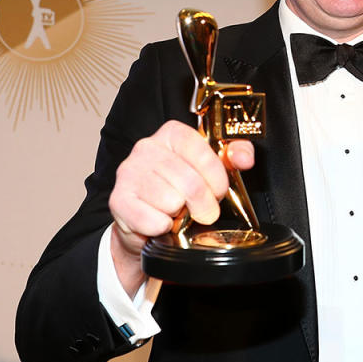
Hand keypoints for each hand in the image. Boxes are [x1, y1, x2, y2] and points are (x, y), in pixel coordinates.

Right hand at [107, 120, 253, 294]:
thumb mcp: (211, 169)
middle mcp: (146, 148)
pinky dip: (163, 227)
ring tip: (177, 211)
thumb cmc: (181, 190)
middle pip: (189, 181)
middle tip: (203, 210)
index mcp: (170, 134)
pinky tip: (161, 221)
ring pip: (171, 201)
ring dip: (180, 215)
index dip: (215, 175)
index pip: (200, 148)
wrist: (147, 222)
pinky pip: (153, 220)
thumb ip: (233, 156)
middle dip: (204, 203)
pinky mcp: (118, 200)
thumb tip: (244, 157)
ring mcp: (129, 172)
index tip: (219, 189)